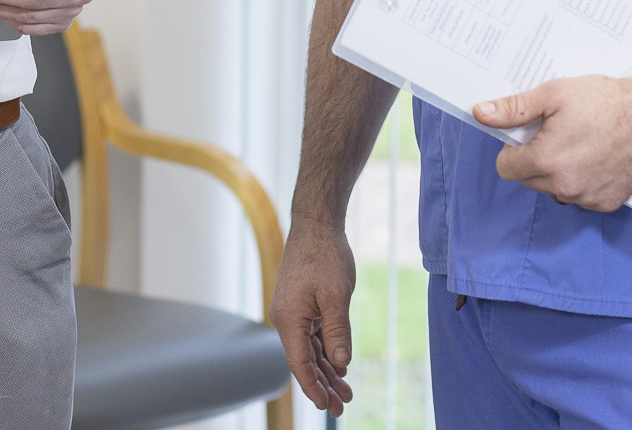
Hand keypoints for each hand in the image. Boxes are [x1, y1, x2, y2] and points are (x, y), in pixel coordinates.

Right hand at [270, 217, 358, 414]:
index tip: (327, 406)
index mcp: (289, 319)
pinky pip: (313, 335)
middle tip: (341, 407)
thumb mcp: (337, 295)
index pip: (299, 363)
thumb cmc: (325, 255)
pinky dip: (326, 351)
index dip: (313, 386)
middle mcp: (286, 318)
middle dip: (323, 385)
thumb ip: (338, 331)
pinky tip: (339, 366)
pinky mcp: (302, 305)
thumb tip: (341, 363)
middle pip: (304, 360)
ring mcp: (293, 312)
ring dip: (327, 370)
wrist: (316, 224)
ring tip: (345, 393)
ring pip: (310, 349)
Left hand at [475, 74, 631, 211]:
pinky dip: (582, 183)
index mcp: (545, 160)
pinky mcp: (607, 203)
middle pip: (529, 180)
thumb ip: (513, 109)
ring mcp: (587, 198)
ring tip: (578, 146)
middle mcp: (564, 186)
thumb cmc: (604, 101)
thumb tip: (480, 114)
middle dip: (534, 160)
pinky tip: (595, 159)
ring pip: (553, 191)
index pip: (506, 168)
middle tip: (555, 135)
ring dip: (557, 174)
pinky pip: (580, 198)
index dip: (512, 150)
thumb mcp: (552, 95)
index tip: (529, 135)